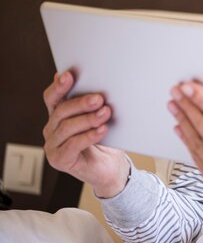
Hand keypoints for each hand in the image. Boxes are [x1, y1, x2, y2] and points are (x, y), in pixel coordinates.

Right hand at [42, 71, 128, 197]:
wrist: (110, 166)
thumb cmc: (105, 139)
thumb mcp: (99, 117)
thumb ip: (93, 103)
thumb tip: (96, 83)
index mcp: (58, 115)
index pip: (52, 98)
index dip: (59, 86)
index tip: (69, 75)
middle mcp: (52, 129)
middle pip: (61, 111)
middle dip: (81, 103)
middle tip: (99, 98)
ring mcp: (53, 145)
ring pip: (67, 127)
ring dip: (88, 119)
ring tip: (105, 113)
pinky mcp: (59, 160)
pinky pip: (73, 145)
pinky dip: (89, 136)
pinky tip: (102, 130)